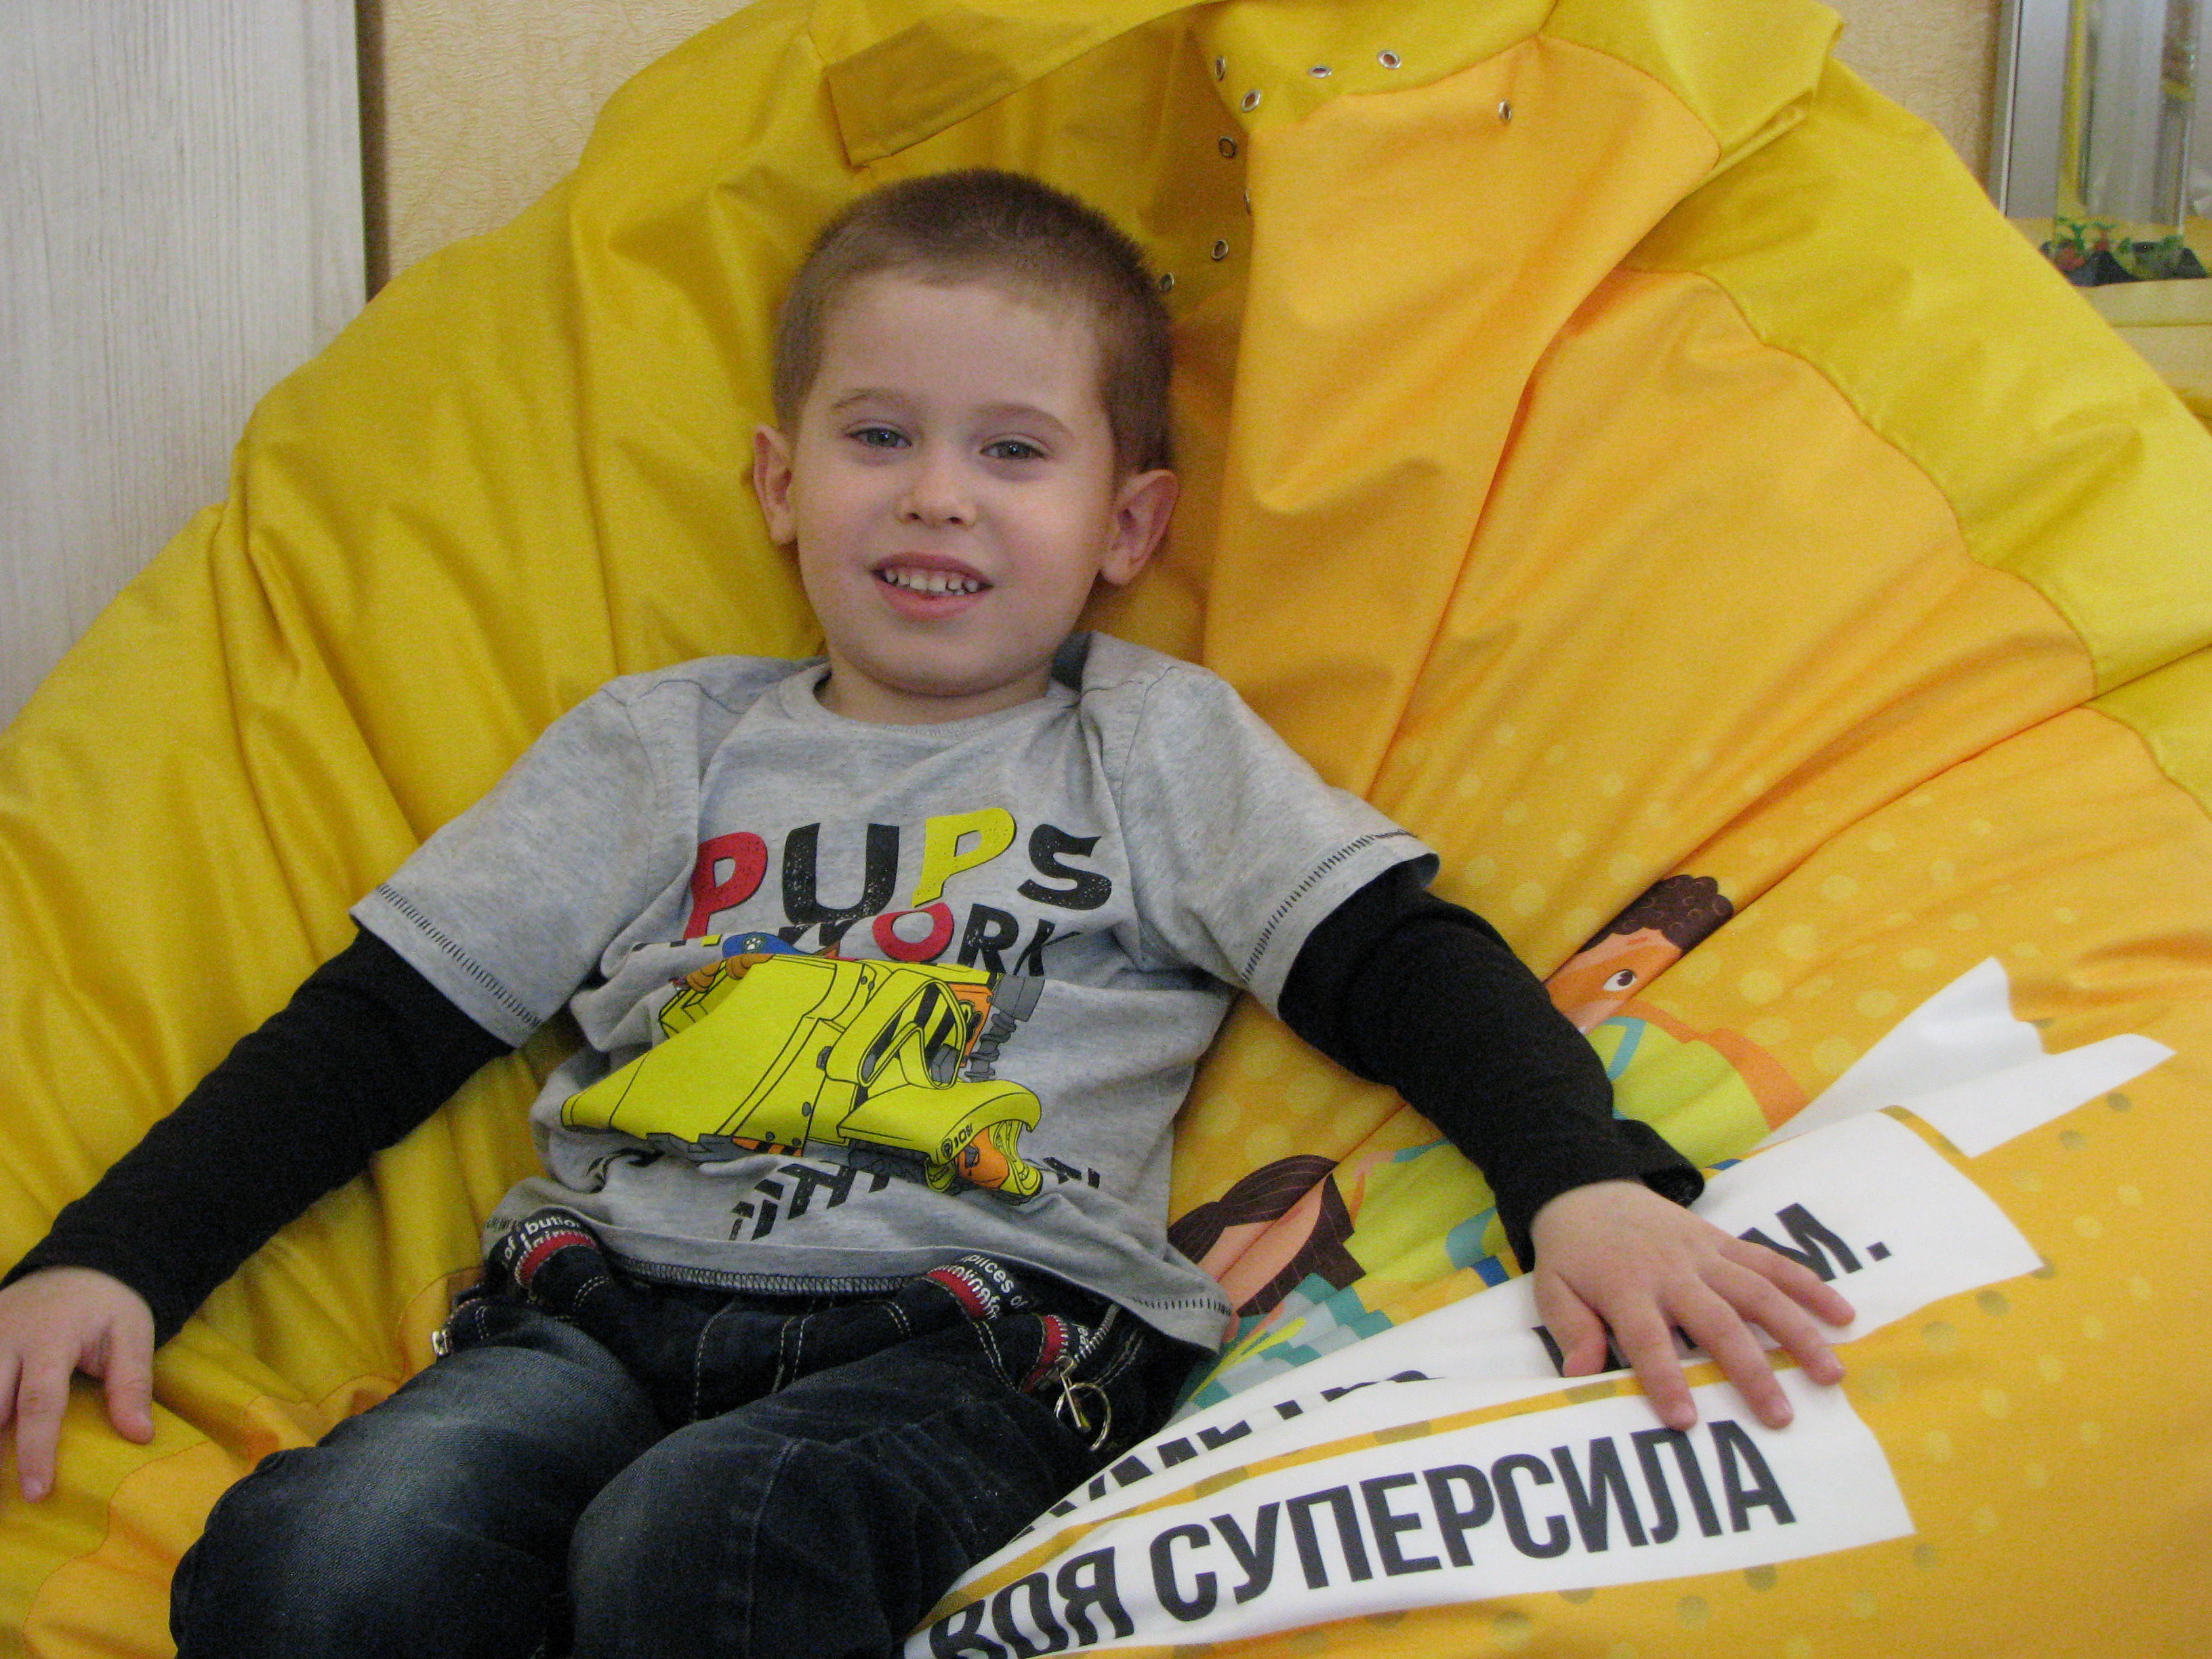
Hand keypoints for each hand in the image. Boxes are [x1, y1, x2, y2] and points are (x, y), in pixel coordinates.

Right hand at [0, 1267, 155, 1500]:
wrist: (79, 1266)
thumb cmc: (108, 1308)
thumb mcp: (132, 1335)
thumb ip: (132, 1384)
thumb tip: (140, 1436)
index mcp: (50, 1338)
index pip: (39, 1402)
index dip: (36, 1450)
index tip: (37, 1492)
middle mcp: (5, 1339)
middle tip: (1, 1497)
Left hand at [1528, 1180, 1853, 1431]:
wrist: (1586, 1186)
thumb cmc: (1573, 1252)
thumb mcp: (1552, 1288)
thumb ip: (1571, 1330)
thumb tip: (1581, 1376)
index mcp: (1625, 1286)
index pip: (1646, 1338)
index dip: (1665, 1379)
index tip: (1687, 1422)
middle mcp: (1671, 1271)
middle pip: (1717, 1321)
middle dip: (1750, 1371)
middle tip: (1780, 1417)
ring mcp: (1704, 1254)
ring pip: (1758, 1292)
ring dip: (1797, 1332)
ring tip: (1830, 1375)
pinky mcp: (1724, 1241)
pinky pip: (1772, 1263)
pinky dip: (1808, 1286)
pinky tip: (1842, 1315)